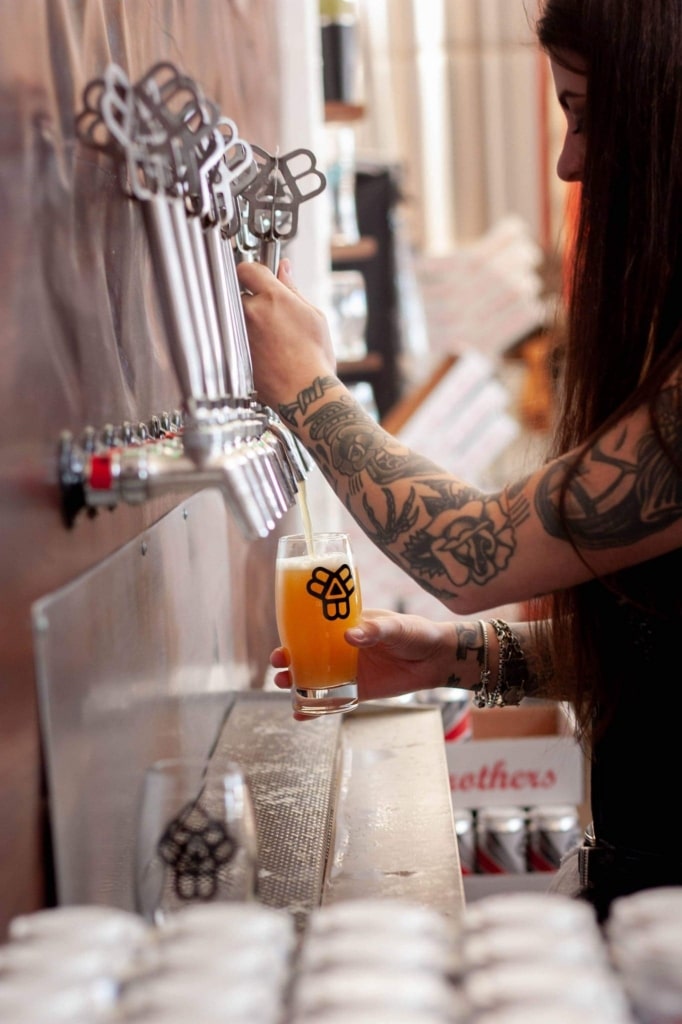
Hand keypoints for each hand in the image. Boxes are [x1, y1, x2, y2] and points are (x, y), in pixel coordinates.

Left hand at [237, 259, 336, 411]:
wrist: (305, 394)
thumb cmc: (315, 358)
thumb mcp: (313, 316)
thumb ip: (293, 289)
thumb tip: (284, 269)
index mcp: (273, 298)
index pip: (247, 269)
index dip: (252, 272)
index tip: (256, 279)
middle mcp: (251, 313)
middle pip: (234, 291)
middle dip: (245, 297)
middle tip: (263, 310)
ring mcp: (239, 333)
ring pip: (230, 315)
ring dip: (241, 318)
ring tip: (262, 333)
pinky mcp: (232, 352)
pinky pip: (229, 337)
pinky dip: (239, 338)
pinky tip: (260, 349)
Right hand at [271, 609, 459, 714]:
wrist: (437, 658)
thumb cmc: (417, 633)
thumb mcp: (396, 626)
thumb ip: (374, 630)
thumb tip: (351, 635)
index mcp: (348, 626)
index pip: (315, 628)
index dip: (295, 634)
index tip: (283, 640)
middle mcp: (343, 648)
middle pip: (307, 655)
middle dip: (289, 660)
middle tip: (279, 664)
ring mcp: (349, 671)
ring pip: (315, 678)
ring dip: (296, 682)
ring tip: (284, 685)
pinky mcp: (358, 691)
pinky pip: (332, 701)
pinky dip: (316, 709)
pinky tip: (299, 716)